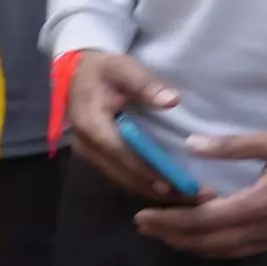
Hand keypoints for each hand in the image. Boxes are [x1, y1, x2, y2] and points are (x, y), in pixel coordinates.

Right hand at [60, 49, 182, 202]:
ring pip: (121, 179)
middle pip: (122, 173)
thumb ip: (146, 84)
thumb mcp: (123, 68)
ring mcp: (88, 153)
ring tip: (184, 197)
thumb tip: (172, 101)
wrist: (76, 72)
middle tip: (189, 196)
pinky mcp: (95, 157)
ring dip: (151, 190)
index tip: (173, 183)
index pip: (120, 152)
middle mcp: (86, 145)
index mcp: (90, 123)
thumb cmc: (102, 70)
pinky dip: (143, 183)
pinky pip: (119, 175)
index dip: (146, 169)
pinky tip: (166, 189)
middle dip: (155, 187)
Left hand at [139, 127, 266, 258]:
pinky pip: (244, 251)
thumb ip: (233, 146)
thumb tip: (193, 145)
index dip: (170, 221)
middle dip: (173, 237)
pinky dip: (218, 246)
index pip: (204, 220)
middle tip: (145, 227)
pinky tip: (206, 236)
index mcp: (261, 204)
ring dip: (193, 245)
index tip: (143, 215)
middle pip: (209, 243)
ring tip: (167, 234)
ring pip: (226, 251)